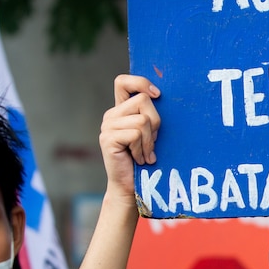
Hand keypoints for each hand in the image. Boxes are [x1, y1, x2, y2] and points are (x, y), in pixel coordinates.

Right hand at [100, 75, 160, 205]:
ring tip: (145, 154)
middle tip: (152, 142)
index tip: (157, 95)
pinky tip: (140, 159)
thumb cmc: (146, 160)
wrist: (131, 187)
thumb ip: (151, 115)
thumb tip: (161, 97)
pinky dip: (143, 149)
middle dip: (155, 122)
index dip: (141, 82)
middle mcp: (111, 115)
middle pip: (143, 100)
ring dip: (150, 141)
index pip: (123, 81)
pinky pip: (136, 134)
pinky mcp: (108, 139)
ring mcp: (107, 127)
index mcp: (121, 110)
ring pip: (142, 120)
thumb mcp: (151, 133)